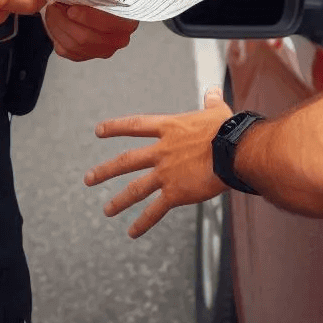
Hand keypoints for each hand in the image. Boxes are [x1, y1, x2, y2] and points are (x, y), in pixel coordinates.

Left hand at [43, 0, 137, 60]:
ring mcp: (101, 50)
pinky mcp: (83, 54)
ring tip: (52, 8)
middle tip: (55, 5)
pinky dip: (55, 33)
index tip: (71, 9)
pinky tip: (54, 19)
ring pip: (73, 44)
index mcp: (129, 19)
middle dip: (66, 22)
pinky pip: (65, 49)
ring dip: (58, 25)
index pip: (111, 24)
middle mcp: (118, 39)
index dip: (90, 18)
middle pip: (87, 38)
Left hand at [84, 86, 233, 237]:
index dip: (115, 127)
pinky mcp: (176, 193)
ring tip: (106, 210)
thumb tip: (213, 90)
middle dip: (106, 170)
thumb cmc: (228, 129)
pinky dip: (143, 222)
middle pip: (127, 160)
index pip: (135, 126)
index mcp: (169, 128)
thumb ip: (210, 102)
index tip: (98, 131)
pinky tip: (132, 232)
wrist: (233, 150)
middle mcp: (161, 151)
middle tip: (88, 179)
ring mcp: (166, 173)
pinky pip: (155, 210)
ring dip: (119, 201)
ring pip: (136, 188)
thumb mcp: (217, 111)